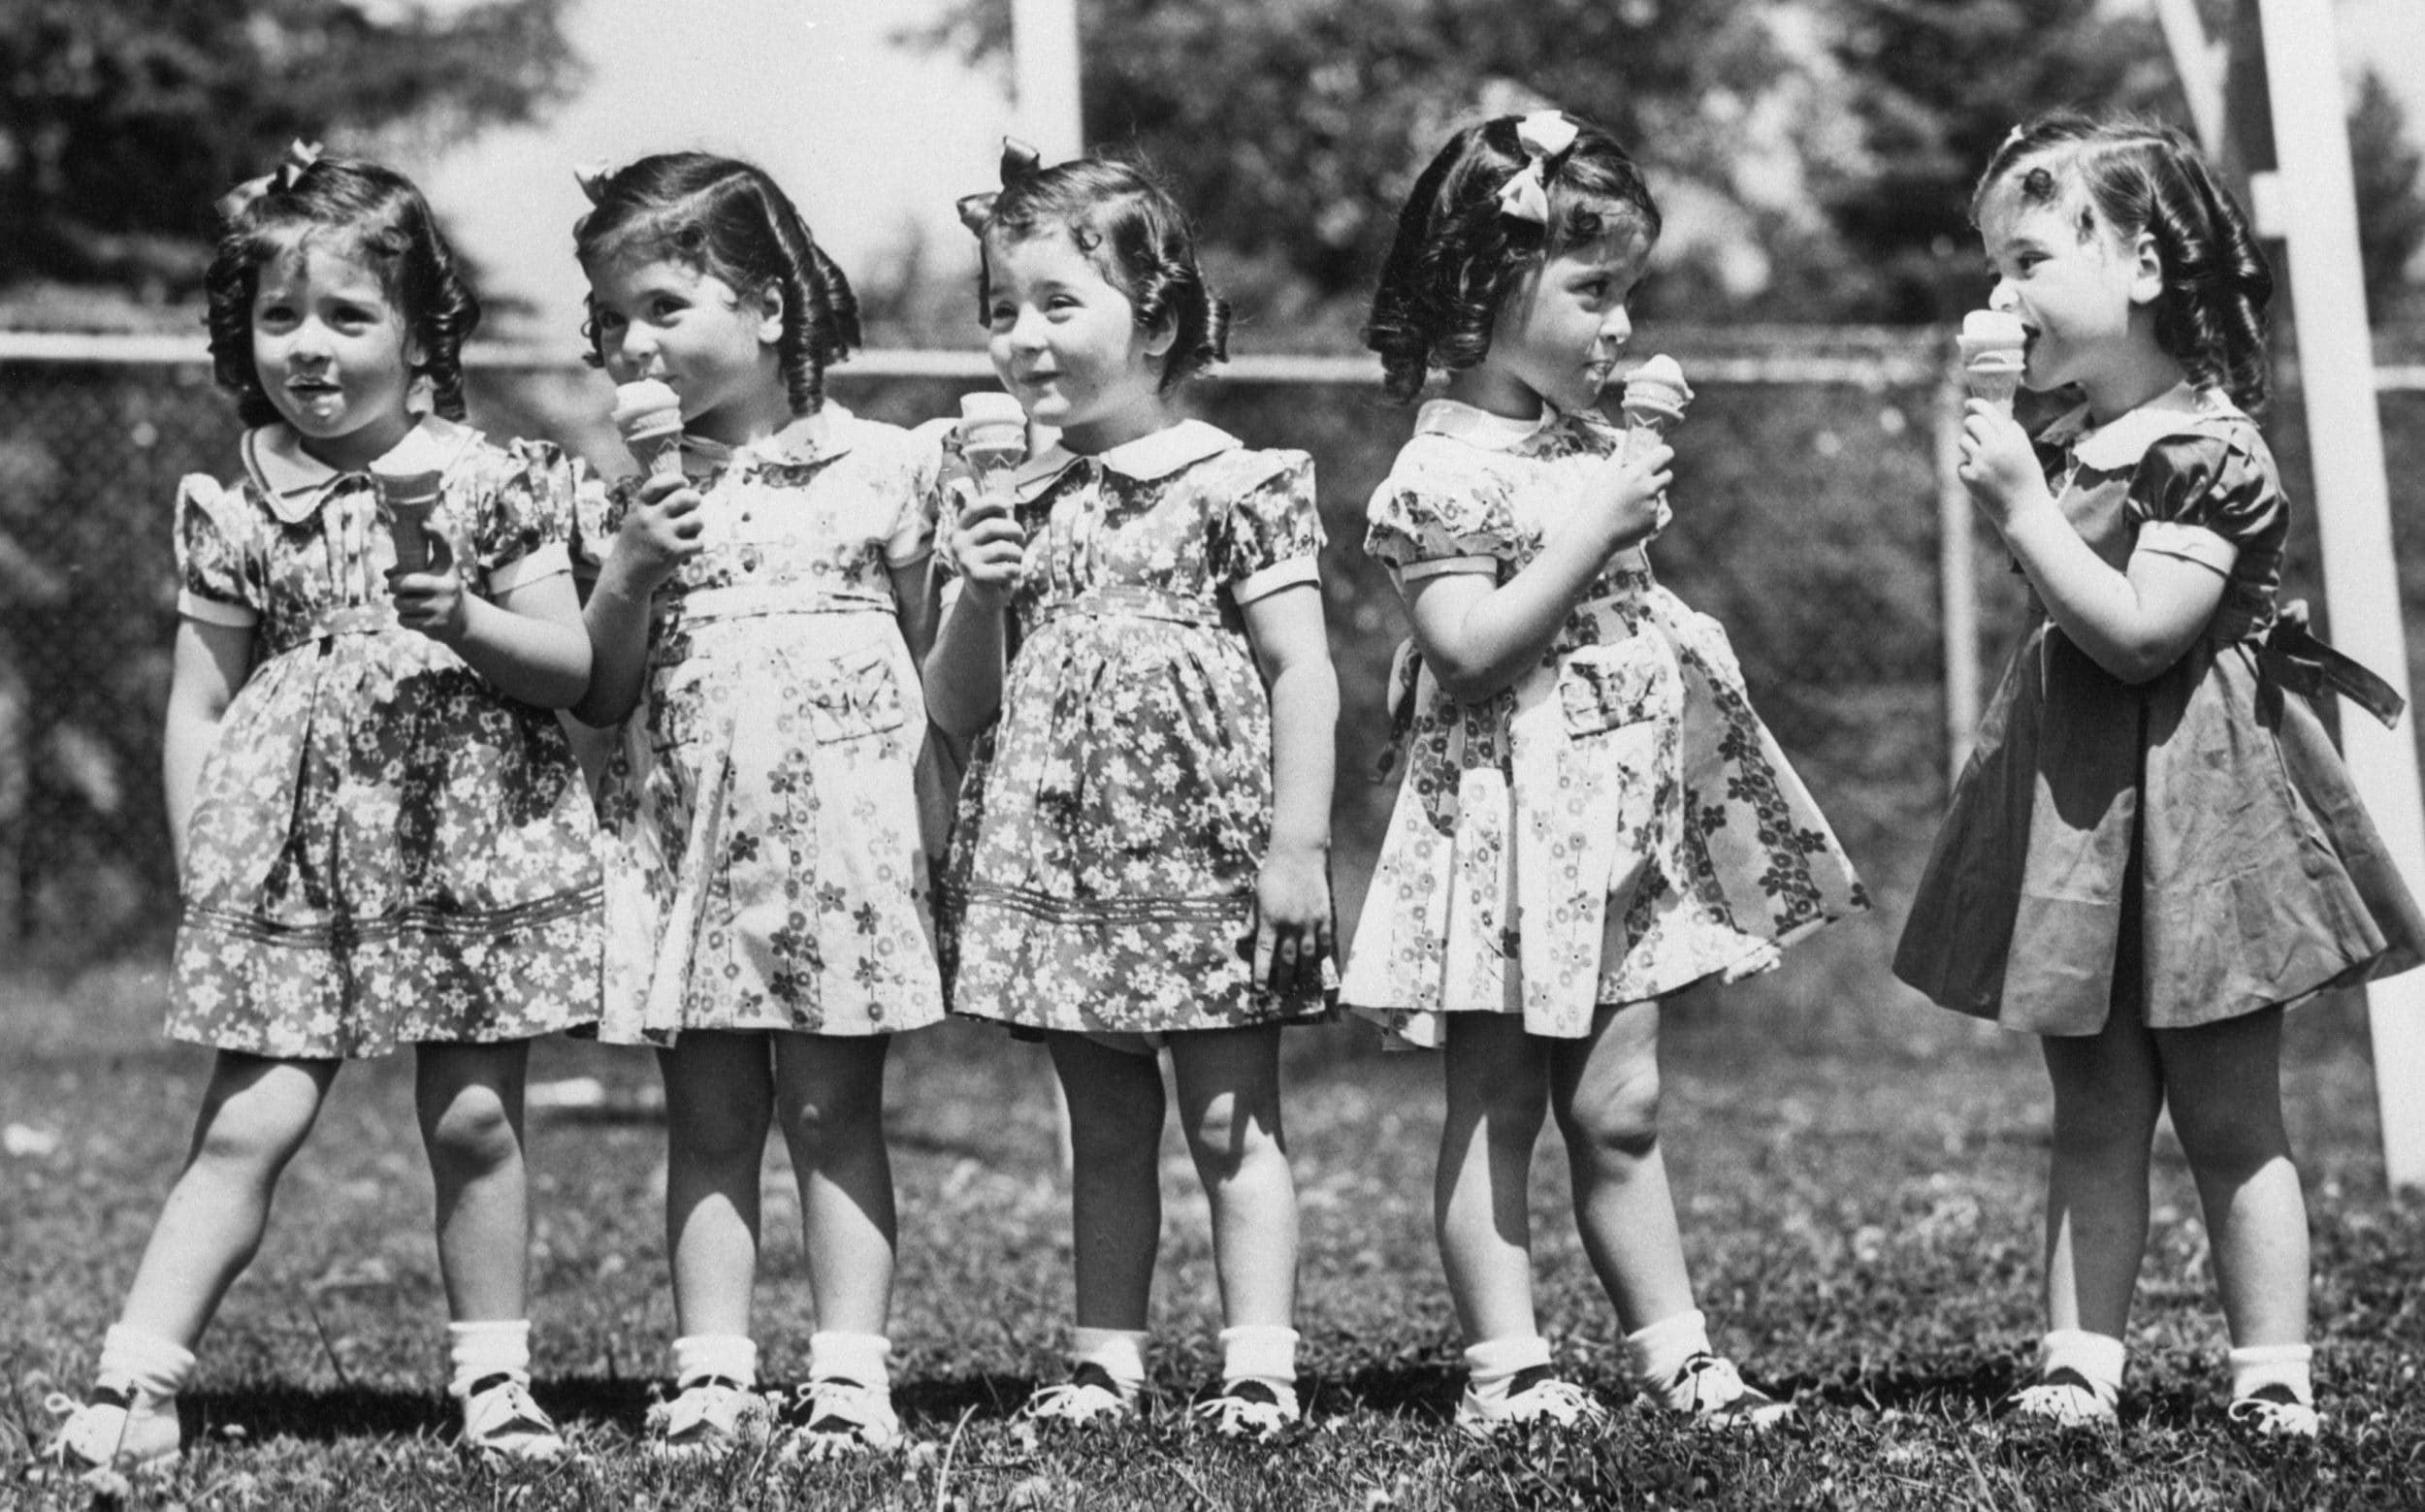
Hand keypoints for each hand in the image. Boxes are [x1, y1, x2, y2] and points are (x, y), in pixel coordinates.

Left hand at [386, 525, 470, 643]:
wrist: (460, 621)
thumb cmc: (438, 591)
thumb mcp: (432, 576)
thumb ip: (410, 569)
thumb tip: (387, 573)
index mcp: (447, 568)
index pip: (443, 545)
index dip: (434, 532)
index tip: (422, 523)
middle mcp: (448, 585)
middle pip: (404, 582)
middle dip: (394, 586)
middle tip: (395, 587)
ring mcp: (443, 606)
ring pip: (401, 603)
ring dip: (398, 604)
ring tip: (409, 604)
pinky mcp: (436, 624)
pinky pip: (404, 619)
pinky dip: (404, 619)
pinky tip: (416, 617)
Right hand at [615, 471, 704, 587]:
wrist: (625, 578)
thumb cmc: (635, 546)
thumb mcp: (636, 520)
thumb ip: (654, 506)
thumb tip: (686, 491)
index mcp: (640, 508)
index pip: (659, 483)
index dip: (676, 479)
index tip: (684, 482)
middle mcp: (650, 519)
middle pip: (684, 497)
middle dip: (694, 499)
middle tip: (695, 504)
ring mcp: (662, 535)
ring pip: (696, 520)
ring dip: (697, 525)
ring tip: (689, 531)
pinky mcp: (673, 553)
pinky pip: (698, 542)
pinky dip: (697, 546)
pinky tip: (688, 549)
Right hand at [950, 483, 1026, 607]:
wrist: (984, 595)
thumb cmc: (993, 560)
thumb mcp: (993, 538)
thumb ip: (998, 520)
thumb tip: (1007, 505)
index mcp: (961, 529)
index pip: (973, 507)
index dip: (992, 501)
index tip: (1009, 505)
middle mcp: (958, 543)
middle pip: (991, 526)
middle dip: (1014, 529)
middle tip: (1021, 537)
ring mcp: (965, 560)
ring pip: (1002, 548)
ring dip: (1018, 552)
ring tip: (1016, 559)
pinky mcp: (975, 577)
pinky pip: (1006, 568)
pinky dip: (1016, 570)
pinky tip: (1013, 573)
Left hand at [1248, 841, 1331, 997]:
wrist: (1298, 855)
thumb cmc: (1272, 875)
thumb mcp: (1256, 897)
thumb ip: (1251, 921)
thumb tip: (1242, 940)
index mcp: (1270, 921)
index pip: (1264, 954)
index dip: (1261, 973)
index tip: (1260, 988)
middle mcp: (1290, 925)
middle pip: (1287, 960)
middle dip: (1283, 978)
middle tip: (1281, 991)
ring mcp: (1309, 922)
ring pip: (1307, 955)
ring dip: (1303, 971)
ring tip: (1301, 982)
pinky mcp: (1324, 916)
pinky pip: (1324, 942)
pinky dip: (1321, 954)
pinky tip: (1318, 962)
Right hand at [1568, 438, 1671, 559]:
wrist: (1593, 534)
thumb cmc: (1594, 502)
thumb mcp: (1602, 475)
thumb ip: (1617, 458)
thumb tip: (1624, 444)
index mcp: (1637, 473)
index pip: (1665, 454)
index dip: (1664, 454)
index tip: (1661, 456)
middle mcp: (1649, 488)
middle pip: (1668, 475)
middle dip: (1659, 476)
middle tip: (1645, 481)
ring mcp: (1653, 506)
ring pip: (1658, 496)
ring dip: (1648, 497)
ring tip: (1627, 506)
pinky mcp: (1653, 522)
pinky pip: (1654, 513)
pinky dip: (1645, 514)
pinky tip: (1628, 518)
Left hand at [1955, 399, 2046, 529]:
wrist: (2025, 511)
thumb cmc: (2027, 479)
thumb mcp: (2024, 450)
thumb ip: (2009, 432)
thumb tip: (1989, 415)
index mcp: (2013, 437)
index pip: (1987, 411)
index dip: (1975, 405)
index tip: (1969, 404)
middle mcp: (1996, 446)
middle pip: (1971, 422)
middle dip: (1972, 426)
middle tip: (1977, 434)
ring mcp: (1981, 461)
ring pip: (1963, 441)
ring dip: (1970, 448)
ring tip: (1986, 462)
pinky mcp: (1970, 476)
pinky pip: (1962, 464)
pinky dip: (1969, 469)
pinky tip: (1984, 480)